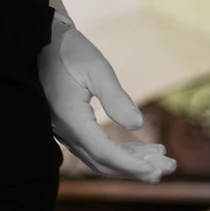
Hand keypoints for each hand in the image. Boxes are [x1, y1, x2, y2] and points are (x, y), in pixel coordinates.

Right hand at [40, 18, 176, 183]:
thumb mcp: (96, 68)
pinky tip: (139, 148)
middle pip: (102, 161)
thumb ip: (116, 98)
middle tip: (169, 167)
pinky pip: (93, 148)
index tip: (157, 171)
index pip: (104, 151)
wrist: (40, 39)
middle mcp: (63, 130)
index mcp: (69, 117)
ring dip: (129, 162)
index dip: (132, 164)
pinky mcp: (67, 126)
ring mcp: (63, 130)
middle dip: (136, 168)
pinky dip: (117, 152)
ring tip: (160, 157)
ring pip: (98, 158)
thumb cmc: (69, 50)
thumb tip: (137, 125)